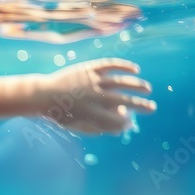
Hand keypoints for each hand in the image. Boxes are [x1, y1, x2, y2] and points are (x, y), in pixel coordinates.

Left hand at [37, 58, 156, 134]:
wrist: (42, 95)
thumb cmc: (61, 114)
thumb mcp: (77, 126)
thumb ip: (98, 129)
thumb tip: (120, 128)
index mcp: (90, 115)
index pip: (117, 121)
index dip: (126, 123)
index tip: (129, 122)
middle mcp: (93, 97)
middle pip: (123, 101)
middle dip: (140, 106)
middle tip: (152, 108)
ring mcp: (92, 81)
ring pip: (121, 82)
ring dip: (137, 85)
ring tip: (147, 89)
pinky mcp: (89, 69)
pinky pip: (110, 65)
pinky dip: (124, 67)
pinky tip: (135, 70)